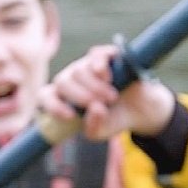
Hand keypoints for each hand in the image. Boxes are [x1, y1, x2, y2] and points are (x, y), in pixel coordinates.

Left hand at [36, 42, 175, 140]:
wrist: (142, 110)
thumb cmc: (114, 119)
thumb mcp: (100, 132)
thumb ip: (93, 127)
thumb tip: (95, 108)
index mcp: (65, 97)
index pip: (46, 95)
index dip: (53, 105)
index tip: (71, 117)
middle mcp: (73, 78)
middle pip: (62, 81)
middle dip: (81, 96)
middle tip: (101, 106)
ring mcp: (88, 65)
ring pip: (79, 70)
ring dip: (95, 87)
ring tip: (112, 98)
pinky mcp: (107, 56)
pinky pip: (95, 54)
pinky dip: (99, 66)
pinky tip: (107, 78)